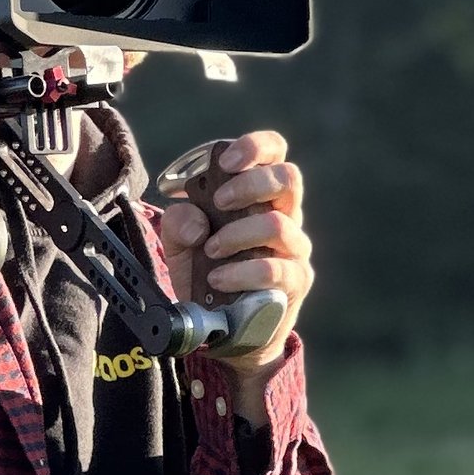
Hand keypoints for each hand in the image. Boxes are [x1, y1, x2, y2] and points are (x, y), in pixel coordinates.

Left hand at [154, 129, 313, 419]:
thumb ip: (178, 222)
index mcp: (260, 195)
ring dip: (237, 234)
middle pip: (288, 178)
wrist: (224, 327)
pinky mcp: (295, 281)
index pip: (274, 153)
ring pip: (279, 224)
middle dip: (248, 185)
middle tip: (218, 203)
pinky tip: (218, 279)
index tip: (226, 162)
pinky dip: (241, 271)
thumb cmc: (205, 274)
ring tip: (210, 251)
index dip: (254, 147)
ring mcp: (294, 249)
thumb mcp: (179, 245)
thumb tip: (195, 220)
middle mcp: (285, 215)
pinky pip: (275, 268)